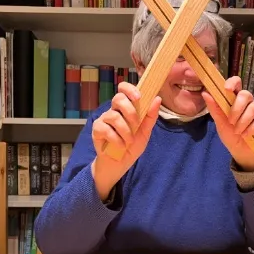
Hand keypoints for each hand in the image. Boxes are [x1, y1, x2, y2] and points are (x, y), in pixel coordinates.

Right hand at [89, 83, 163, 199]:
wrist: (119, 164)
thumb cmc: (131, 147)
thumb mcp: (145, 133)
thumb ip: (150, 117)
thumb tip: (157, 99)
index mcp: (125, 108)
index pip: (124, 90)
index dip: (129, 89)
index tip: (138, 97)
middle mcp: (114, 111)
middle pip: (118, 98)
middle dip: (130, 111)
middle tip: (136, 124)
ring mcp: (104, 120)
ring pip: (113, 116)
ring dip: (125, 130)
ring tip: (129, 141)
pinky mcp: (96, 130)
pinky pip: (105, 129)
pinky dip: (116, 139)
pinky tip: (121, 146)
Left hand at [209, 81, 253, 170]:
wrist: (241, 152)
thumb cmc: (231, 136)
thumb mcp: (220, 123)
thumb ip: (214, 109)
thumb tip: (205, 93)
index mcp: (235, 99)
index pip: (236, 83)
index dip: (232, 82)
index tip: (227, 89)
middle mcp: (248, 102)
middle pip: (246, 94)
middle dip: (237, 108)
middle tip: (231, 122)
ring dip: (243, 121)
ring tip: (238, 132)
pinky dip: (252, 127)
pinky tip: (246, 134)